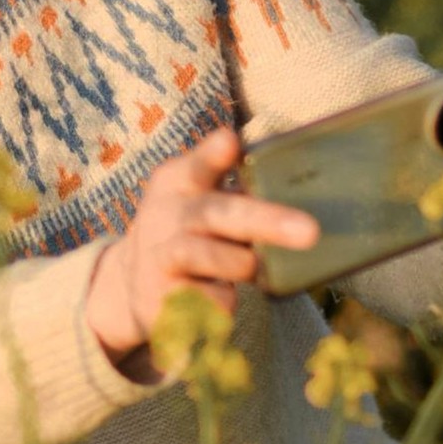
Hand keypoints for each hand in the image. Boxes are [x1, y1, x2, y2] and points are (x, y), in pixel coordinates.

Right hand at [85, 126, 319, 381]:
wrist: (131, 285)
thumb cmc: (188, 230)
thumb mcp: (199, 197)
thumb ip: (236, 184)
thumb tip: (305, 182)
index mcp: (180, 182)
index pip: (197, 165)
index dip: (212, 155)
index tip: (230, 142)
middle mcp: (168, 215)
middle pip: (216, 213)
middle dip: (264, 220)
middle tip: (310, 231)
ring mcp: (162, 257)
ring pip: (202, 255)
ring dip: (237, 262)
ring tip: (254, 266)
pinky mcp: (162, 298)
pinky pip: (204, 300)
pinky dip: (221, 301)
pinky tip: (222, 300)